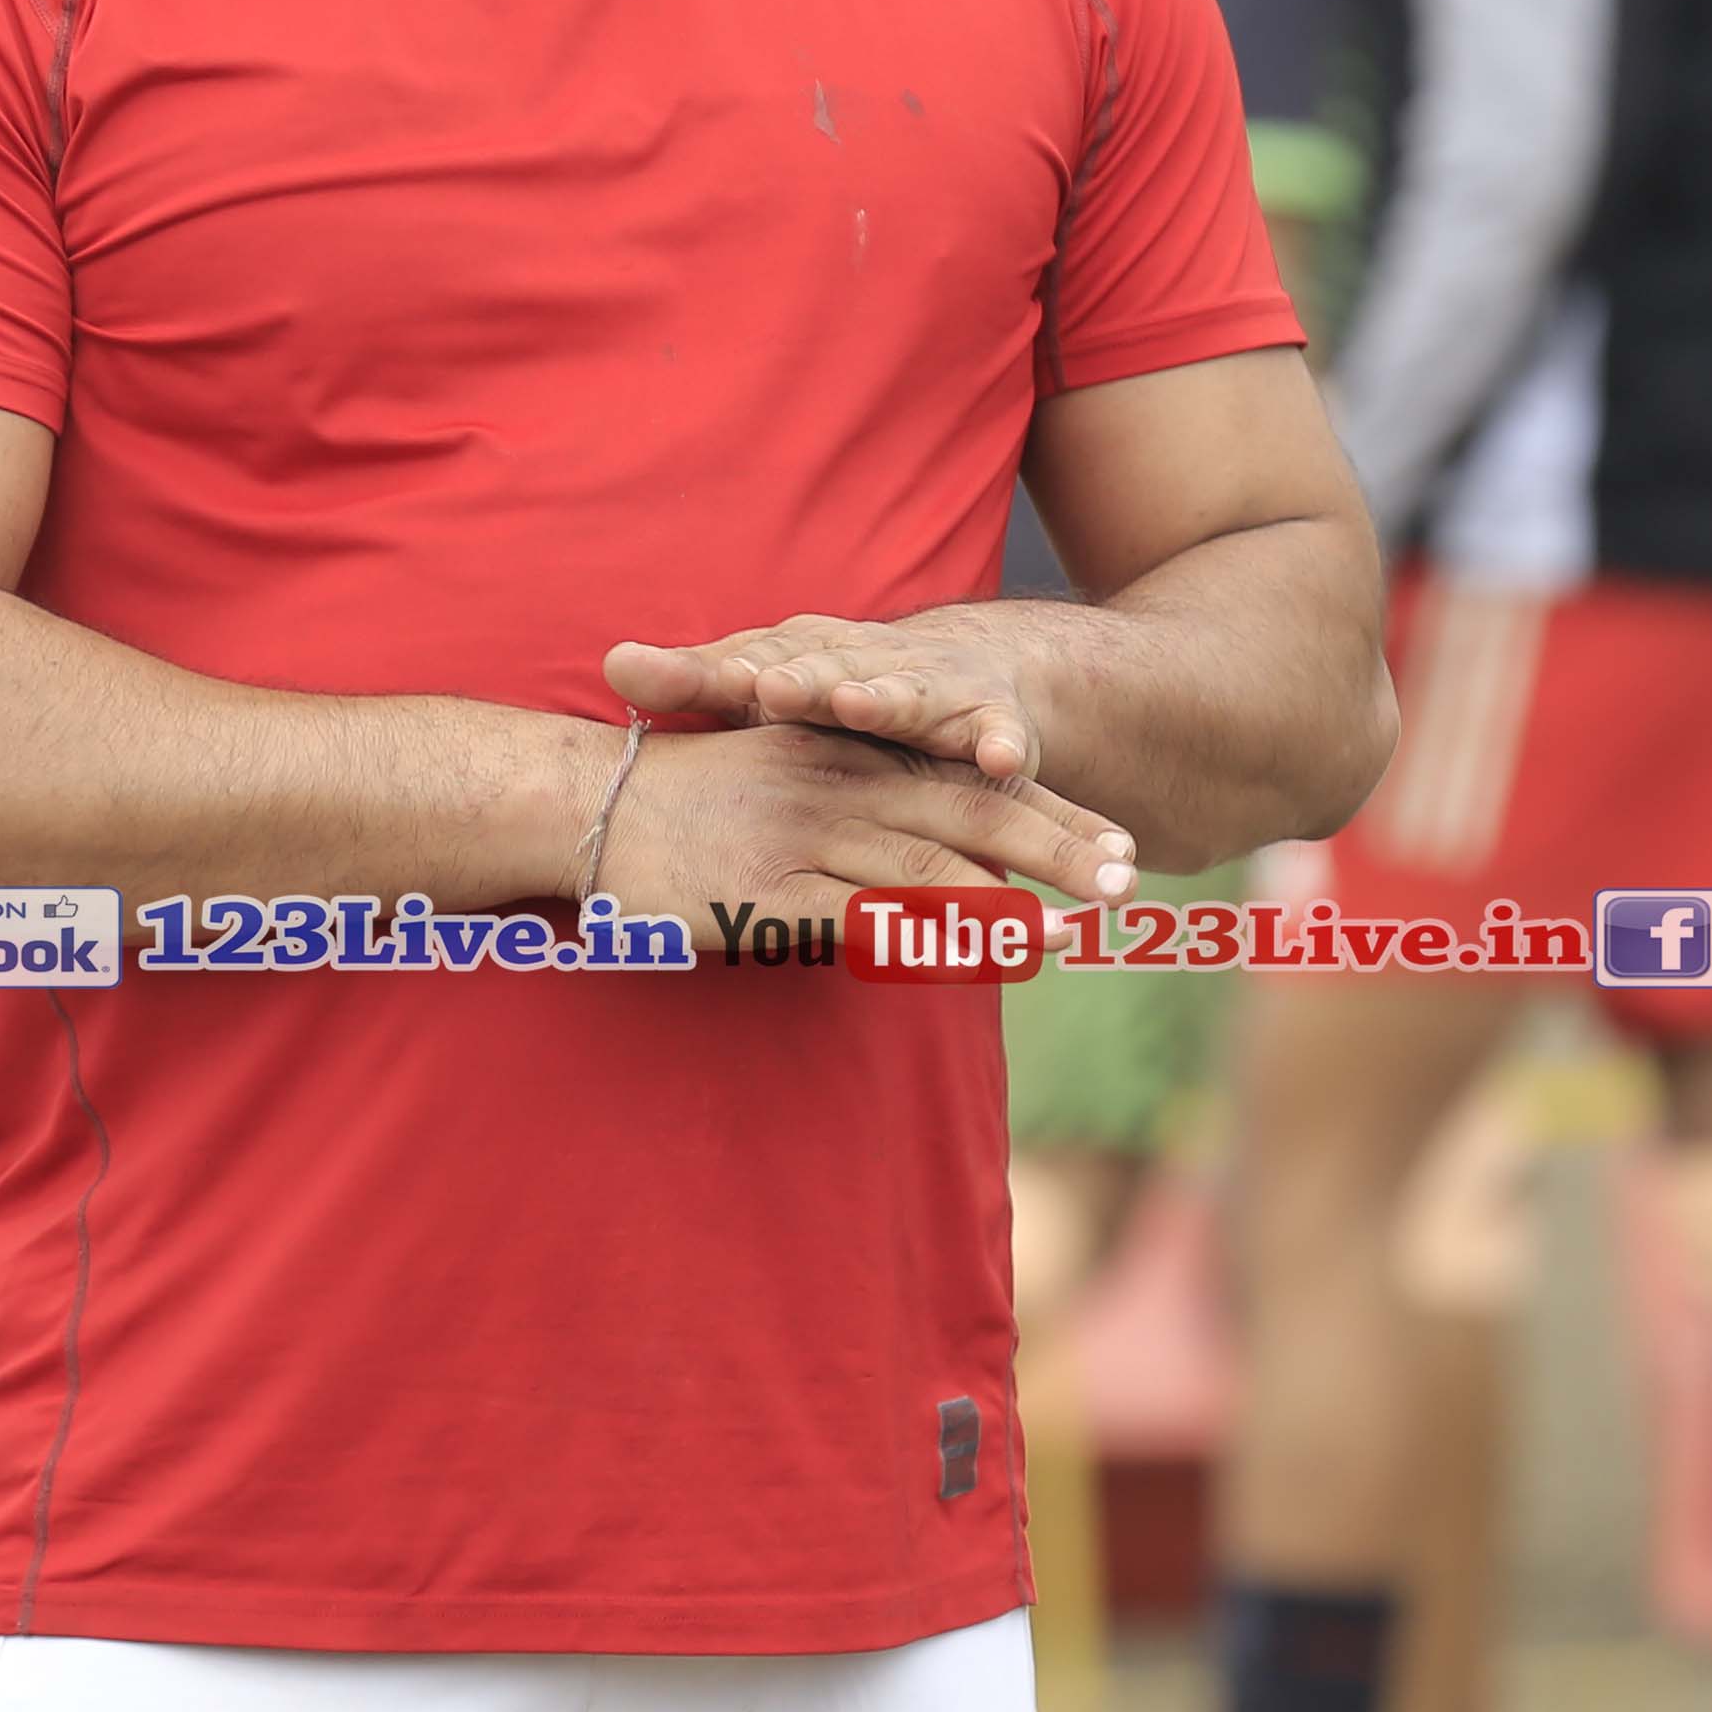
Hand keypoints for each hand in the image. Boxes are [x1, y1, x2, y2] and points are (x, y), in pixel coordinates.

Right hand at [596, 721, 1138, 939]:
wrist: (583, 804)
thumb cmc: (684, 804)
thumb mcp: (781, 779)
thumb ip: (852, 806)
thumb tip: (917, 850)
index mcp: (849, 754)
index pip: (967, 781)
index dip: (1047, 810)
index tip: (1118, 841)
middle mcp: (840, 785)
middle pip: (970, 816)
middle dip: (1056, 846)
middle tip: (1129, 878)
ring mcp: (807, 836)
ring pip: (932, 865)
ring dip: (1012, 897)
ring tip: (1080, 924)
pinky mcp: (771, 890)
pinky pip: (865, 916)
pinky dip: (928, 935)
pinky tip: (980, 956)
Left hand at [606, 611, 1049, 792]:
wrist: (972, 665)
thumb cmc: (844, 685)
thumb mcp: (773, 681)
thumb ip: (699, 680)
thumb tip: (611, 665)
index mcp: (804, 656)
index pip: (750, 662)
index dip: (713, 673)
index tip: (664, 680)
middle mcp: (864, 662)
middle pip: (824, 670)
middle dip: (797, 679)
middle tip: (763, 689)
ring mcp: (931, 688)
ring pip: (906, 695)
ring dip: (885, 699)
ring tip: (859, 705)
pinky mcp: (991, 722)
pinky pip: (998, 736)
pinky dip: (1003, 745)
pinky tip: (1003, 762)